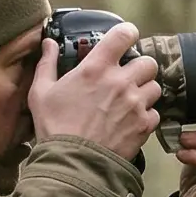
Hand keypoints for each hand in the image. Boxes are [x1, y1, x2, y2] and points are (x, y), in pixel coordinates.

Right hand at [30, 23, 160, 161]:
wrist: (73, 163)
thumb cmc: (54, 127)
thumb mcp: (41, 92)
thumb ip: (47, 63)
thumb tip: (48, 44)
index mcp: (96, 68)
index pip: (124, 34)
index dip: (128, 33)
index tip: (126, 38)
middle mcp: (120, 81)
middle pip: (148, 62)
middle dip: (140, 67)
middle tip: (128, 77)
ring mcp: (135, 103)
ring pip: (154, 87)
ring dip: (144, 91)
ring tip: (130, 101)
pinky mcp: (144, 125)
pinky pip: (155, 113)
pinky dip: (146, 116)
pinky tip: (130, 121)